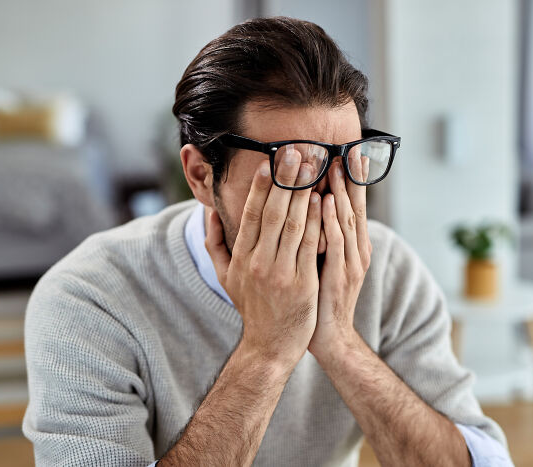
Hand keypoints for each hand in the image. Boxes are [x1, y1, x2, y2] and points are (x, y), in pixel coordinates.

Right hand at [205, 149, 322, 365]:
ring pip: (294, 225)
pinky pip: (311, 245)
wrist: (270, 346)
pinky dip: (317, 221)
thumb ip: (214, 243)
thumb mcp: (225, 277)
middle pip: (273, 213)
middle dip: (285, 180)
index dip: (261, 187)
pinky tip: (323, 200)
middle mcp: (258, 263)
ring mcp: (281, 273)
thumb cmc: (251, 307)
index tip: (269, 162)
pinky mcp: (303, 283)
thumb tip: (209, 212)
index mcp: (241, 258)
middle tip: (296, 152)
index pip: (251, 215)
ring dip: (304, 193)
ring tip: (313, 167)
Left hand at [308, 154, 371, 356]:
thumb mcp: (324, 261)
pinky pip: (335, 243)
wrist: (329, 336)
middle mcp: (357, 250)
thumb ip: (321, 235)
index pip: (353, 206)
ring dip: (340, 191)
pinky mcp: (340, 276)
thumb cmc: (320, 297)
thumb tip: (311, 208)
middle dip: (351, 178)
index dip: (352, 180)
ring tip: (335, 165)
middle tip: (346, 149)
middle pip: (355, 207)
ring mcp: (351, 263)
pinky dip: (330, 221)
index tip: (348, 153)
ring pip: (346, 220)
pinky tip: (324, 201)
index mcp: (353, 246)